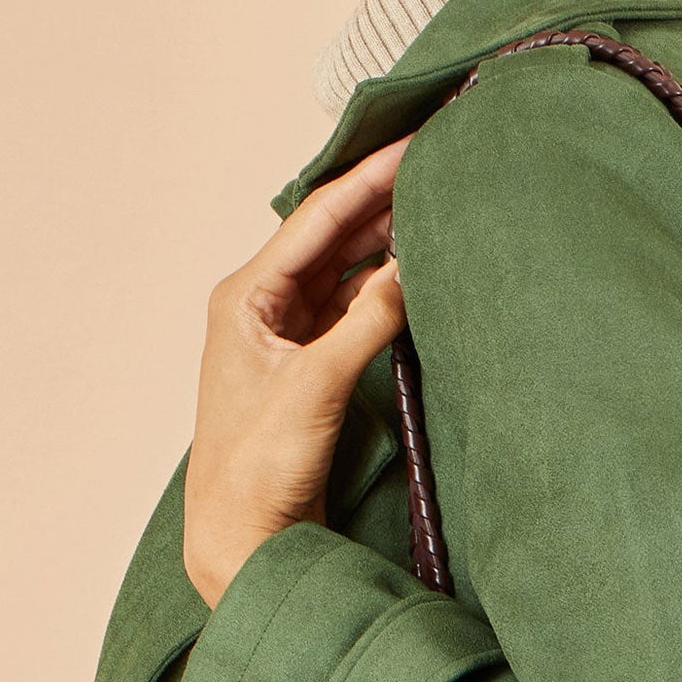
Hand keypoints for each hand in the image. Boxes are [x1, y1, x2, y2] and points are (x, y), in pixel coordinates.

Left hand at [183, 137, 410, 607]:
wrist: (243, 538)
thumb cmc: (256, 469)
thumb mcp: (317, 386)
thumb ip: (367, 322)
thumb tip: (411, 268)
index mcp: (246, 295)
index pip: (318, 217)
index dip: (369, 177)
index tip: (413, 142)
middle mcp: (262, 304)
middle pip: (332, 234)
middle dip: (383, 198)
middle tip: (438, 159)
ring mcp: (286, 333)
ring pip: (346, 268)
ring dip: (387, 239)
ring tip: (439, 201)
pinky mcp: (310, 363)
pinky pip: (354, 305)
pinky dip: (386, 284)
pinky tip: (418, 266)